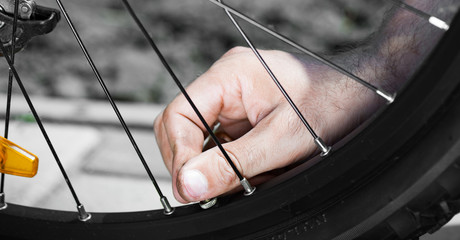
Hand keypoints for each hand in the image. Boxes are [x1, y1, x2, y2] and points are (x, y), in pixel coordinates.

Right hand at [154, 47, 380, 202]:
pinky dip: (236, 165)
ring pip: (204, 142)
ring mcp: (236, 100)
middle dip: (197, 162)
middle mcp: (227, 84)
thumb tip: (189, 184)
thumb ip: (232, 164)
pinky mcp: (246, 116)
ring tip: (253, 176)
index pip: (178, 115)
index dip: (179, 154)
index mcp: (229, 76)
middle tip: (216, 189)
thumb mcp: (280, 140)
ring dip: (220, 166)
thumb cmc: (331, 102)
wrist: (364, 92)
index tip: (190, 187)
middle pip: (183, 128)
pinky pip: (224, 145)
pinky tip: (259, 170)